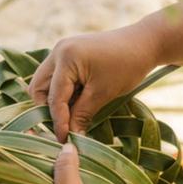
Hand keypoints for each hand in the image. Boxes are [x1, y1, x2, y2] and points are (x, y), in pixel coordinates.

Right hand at [27, 27, 158, 141]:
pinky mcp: (69, 54)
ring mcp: (62, 51)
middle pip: (39, 88)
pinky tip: (77, 103)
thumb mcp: (104, 93)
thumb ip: (83, 115)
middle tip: (62, 127)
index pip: (54, 97)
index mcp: (66, 58)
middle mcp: (58, 51)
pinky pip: (57, 77)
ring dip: (54, 101)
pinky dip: (63, 92)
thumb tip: (71, 136)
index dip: (58, 121)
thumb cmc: (127, 66)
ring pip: (46, 83)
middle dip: (47, 109)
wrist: (143, 43)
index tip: (63, 139)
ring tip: (72, 116)